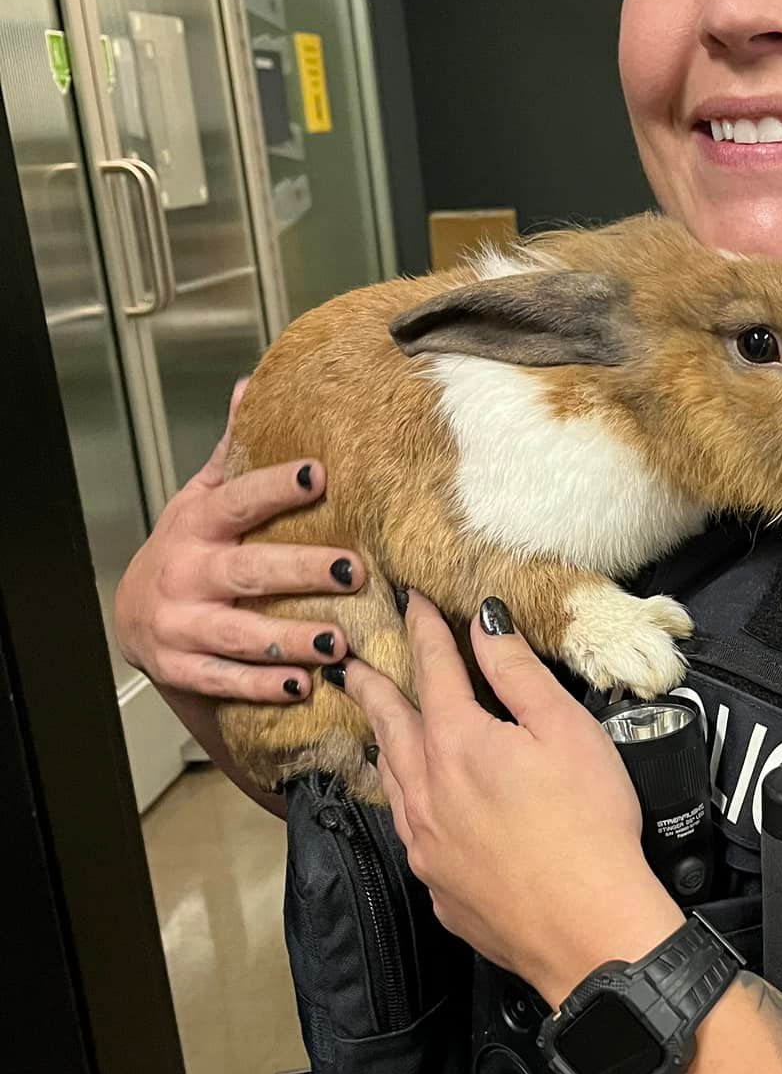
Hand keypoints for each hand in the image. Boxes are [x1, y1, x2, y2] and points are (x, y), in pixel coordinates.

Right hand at [114, 381, 365, 701]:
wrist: (135, 617)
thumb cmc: (186, 551)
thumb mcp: (199, 499)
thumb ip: (230, 454)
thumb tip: (250, 387)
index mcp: (196, 526)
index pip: (237, 501)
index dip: (275, 488)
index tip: (318, 474)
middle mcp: (187, 574)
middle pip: (247, 572)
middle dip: (301, 571)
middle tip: (353, 570)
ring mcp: (183, 625)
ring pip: (241, 634)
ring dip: (291, 639)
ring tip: (339, 641)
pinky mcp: (185, 668)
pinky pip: (227, 681)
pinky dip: (264, 686)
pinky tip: (303, 684)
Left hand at [343, 593, 681, 1004]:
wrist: (585, 930)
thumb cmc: (588, 825)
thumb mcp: (565, 730)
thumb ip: (517, 673)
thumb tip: (484, 625)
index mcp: (458, 743)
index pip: (433, 670)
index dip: (423, 630)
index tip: (409, 600)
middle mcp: (427, 791)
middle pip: (391, 724)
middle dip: (374, 686)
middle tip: (351, 662)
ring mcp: (426, 845)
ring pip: (391, 780)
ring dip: (381, 743)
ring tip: (374, 724)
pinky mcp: (439, 888)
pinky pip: (409, 831)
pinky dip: (402, 801)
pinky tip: (411, 805)